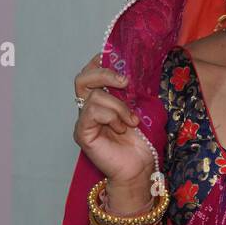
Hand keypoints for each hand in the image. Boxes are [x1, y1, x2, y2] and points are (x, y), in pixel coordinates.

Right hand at [73, 54, 152, 197]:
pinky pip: (92, 112)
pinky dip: (111, 117)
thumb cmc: (143, 139)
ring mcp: (84, 120)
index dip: (100, 62)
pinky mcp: (82, 132)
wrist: (140, 166)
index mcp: (102, 99)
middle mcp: (89, 107)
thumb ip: (134, 89)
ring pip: (94, 96)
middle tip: (126, 81)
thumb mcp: (142, 107)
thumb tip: (139, 66)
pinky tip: (122, 128)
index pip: (91, 72)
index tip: (117, 58)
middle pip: (83, 78)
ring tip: (131, 121)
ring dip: (118, 106)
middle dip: (105, 74)